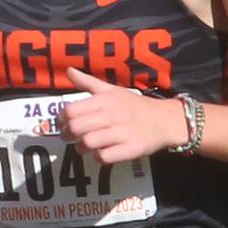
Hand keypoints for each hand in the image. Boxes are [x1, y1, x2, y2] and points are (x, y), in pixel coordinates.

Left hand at [58, 68, 185, 163]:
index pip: (71, 110)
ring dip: (81, 148)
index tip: (63, 123)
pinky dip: (98, 157)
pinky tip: (101, 152)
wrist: (165, 119)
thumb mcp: (112, 90)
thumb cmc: (135, 105)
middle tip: (69, 137)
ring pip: (88, 143)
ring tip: (84, 146)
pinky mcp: (130, 149)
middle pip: (76, 127)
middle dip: (67, 134)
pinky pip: (104, 157)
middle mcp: (112, 114)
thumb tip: (68, 70)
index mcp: (106, 100)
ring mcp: (122, 132)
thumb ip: (88, 82)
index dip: (62, 119)